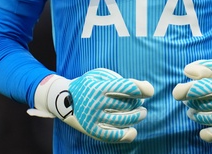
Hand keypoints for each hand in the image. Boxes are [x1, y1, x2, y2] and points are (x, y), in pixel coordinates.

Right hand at [28, 68, 154, 142]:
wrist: (62, 99)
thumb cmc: (87, 84)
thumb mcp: (98, 75)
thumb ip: (118, 79)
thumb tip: (140, 88)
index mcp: (98, 86)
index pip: (125, 88)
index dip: (141, 89)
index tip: (149, 91)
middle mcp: (96, 103)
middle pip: (126, 105)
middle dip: (138, 104)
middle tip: (141, 103)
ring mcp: (93, 118)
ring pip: (122, 120)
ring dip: (136, 117)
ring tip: (141, 113)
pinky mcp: (91, 130)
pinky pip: (112, 136)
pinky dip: (126, 135)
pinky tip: (133, 131)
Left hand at [172, 58, 211, 142]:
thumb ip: (204, 67)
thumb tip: (186, 71)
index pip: (202, 89)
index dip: (186, 91)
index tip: (176, 93)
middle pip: (204, 105)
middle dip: (191, 104)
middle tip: (186, 101)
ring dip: (197, 117)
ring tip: (191, 113)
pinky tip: (202, 134)